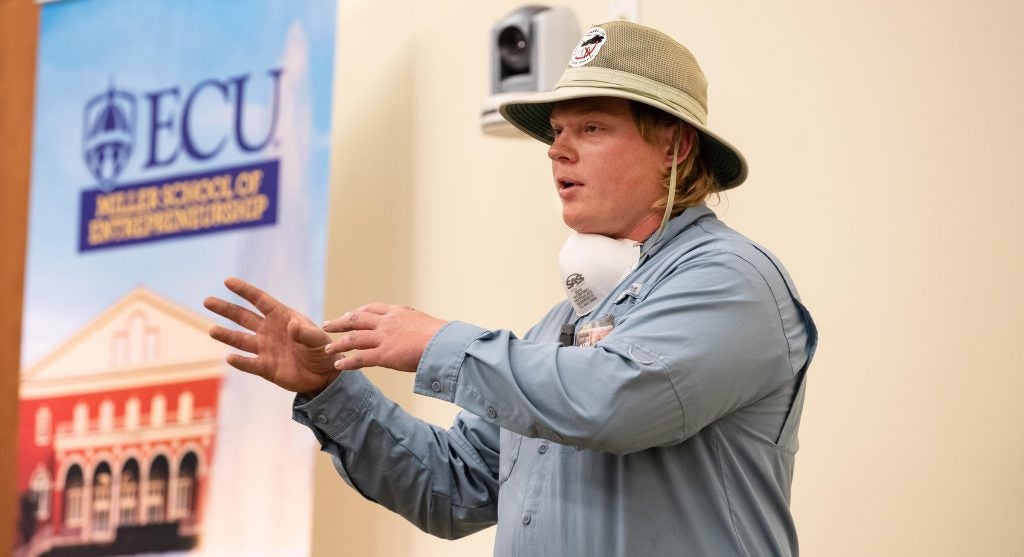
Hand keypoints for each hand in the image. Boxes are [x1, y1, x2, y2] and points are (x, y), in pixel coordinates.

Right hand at [204, 277, 340, 395]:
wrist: (324, 375)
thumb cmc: (323, 351)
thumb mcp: (318, 340)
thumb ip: (305, 333)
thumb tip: (292, 325)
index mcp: (282, 317)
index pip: (260, 300)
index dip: (244, 290)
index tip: (228, 281)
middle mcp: (269, 331)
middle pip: (243, 317)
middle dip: (226, 309)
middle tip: (207, 300)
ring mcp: (265, 349)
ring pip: (241, 340)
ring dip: (227, 336)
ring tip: (212, 330)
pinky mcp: (265, 368)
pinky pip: (249, 364)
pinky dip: (240, 362)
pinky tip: (230, 358)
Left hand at [323, 303, 446, 372]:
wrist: (445, 344)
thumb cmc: (442, 337)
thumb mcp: (425, 324)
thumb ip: (414, 327)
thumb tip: (418, 334)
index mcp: (398, 312)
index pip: (372, 309)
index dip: (358, 312)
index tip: (349, 315)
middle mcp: (387, 322)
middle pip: (356, 319)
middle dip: (340, 323)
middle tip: (329, 325)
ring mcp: (384, 338)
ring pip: (354, 338)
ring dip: (338, 344)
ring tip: (327, 349)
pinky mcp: (384, 355)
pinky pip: (360, 358)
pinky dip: (347, 362)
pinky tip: (338, 366)